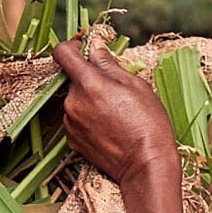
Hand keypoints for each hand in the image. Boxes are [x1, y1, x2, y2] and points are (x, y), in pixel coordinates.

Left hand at [52, 40, 179, 188]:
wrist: (144, 166)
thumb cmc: (148, 124)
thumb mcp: (136, 86)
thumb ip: (110, 65)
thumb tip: (95, 49)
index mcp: (89, 83)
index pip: (63, 53)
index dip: (72, 47)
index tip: (83, 49)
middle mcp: (72, 101)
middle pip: (74, 79)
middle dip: (91, 79)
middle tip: (116, 91)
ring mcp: (70, 123)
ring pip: (76, 100)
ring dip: (90, 100)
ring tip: (116, 114)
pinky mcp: (72, 141)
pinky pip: (76, 120)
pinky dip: (88, 119)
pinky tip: (109, 128)